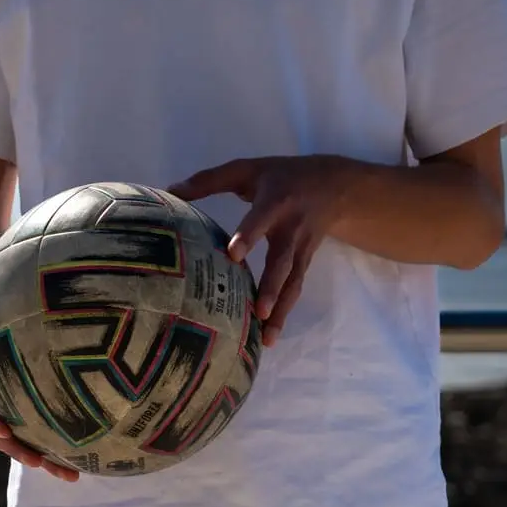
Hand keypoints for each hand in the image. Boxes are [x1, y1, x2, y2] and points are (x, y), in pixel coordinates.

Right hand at [0, 301, 79, 482]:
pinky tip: (84, 466)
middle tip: (36, 462)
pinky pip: (46, 438)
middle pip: (6, 435)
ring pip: (28, 443)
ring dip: (47, 461)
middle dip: (20, 451)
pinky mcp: (35, 417)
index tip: (1, 430)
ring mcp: (17, 414)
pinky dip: (61, 453)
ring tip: (70, 475)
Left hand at [167, 155, 357, 346]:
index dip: (249, 235)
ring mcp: (301, 249)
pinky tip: (269, 335)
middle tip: (259, 310)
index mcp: (274, 201)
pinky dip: (285, 313)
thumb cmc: (281, 176)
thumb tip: (170, 191)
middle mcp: (291, 228)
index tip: (233, 254)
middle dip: (272, 286)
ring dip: (281, 309)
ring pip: (293, 281)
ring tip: (265, 336)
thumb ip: (209, 180)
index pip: (261, 219)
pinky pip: (295, 289)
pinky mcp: (305, 263)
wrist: (335, 187)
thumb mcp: (248, 169)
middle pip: (283, 260)